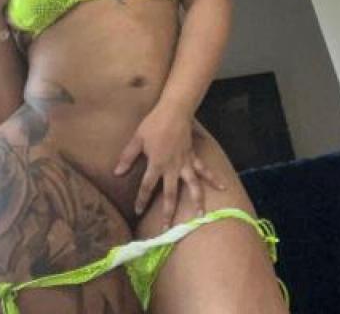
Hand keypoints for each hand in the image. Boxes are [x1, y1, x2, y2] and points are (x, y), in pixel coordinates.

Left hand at [114, 107, 225, 229]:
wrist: (174, 110)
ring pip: (192, 186)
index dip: (141, 200)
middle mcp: (172, 168)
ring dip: (196, 201)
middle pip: (170, 194)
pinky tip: (223, 187)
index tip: (137, 212)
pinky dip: (214, 178)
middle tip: (167, 229)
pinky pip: (204, 170)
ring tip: (200, 216)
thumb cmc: (153, 124)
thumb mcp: (137, 139)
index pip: (146, 187)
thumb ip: (127, 157)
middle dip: (168, 212)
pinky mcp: (193, 157)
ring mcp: (185, 163)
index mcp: (156, 164)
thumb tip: (117, 173)